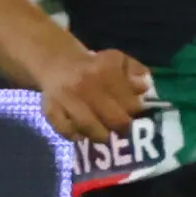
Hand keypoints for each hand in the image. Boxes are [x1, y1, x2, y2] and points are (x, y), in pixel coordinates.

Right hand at [38, 46, 154, 143]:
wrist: (57, 63)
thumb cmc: (94, 65)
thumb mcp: (117, 61)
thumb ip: (134, 72)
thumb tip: (144, 88)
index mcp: (103, 71)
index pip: (130, 103)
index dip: (136, 110)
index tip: (135, 111)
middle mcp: (83, 85)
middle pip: (113, 120)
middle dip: (121, 127)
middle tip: (121, 126)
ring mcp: (66, 100)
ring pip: (91, 129)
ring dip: (102, 135)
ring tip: (105, 131)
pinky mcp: (51, 111)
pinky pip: (67, 132)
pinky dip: (77, 135)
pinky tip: (83, 131)